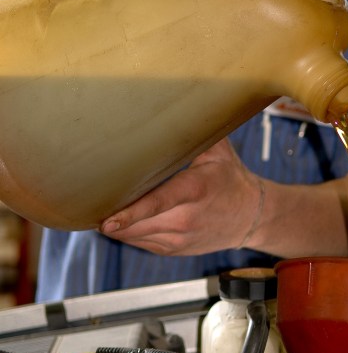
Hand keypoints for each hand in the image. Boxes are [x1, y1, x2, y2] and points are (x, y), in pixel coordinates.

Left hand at [99, 138, 262, 254]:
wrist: (252, 217)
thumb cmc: (230, 178)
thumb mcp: (218, 151)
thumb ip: (194, 131)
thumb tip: (174, 102)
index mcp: (195, 189)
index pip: (158, 203)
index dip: (130, 214)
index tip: (108, 220)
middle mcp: (186, 219)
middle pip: (137, 224)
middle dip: (112, 215)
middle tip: (89, 199)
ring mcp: (179, 239)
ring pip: (134, 236)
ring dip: (116, 224)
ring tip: (101, 205)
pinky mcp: (173, 250)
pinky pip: (139, 242)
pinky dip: (127, 230)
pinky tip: (121, 217)